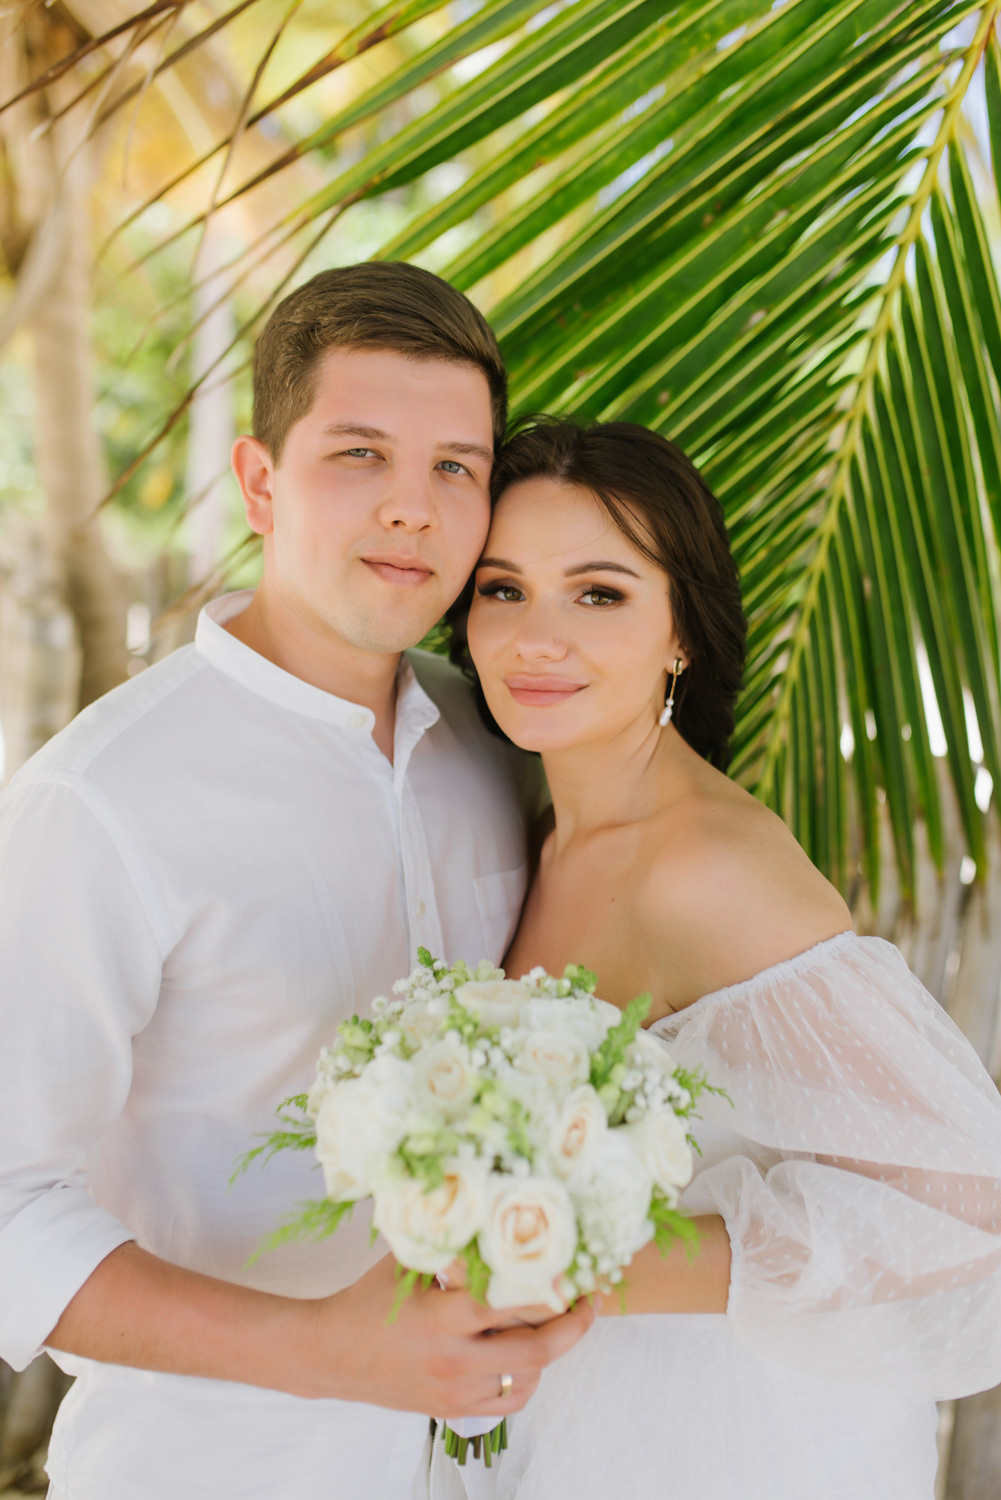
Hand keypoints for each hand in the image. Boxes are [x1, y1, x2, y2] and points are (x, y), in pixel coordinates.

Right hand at [302, 1254, 594, 1412]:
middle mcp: (453, 1360)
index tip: (578, 1271)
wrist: (331, 1356)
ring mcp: (456, 1392)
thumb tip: (490, 1201)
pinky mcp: (454, 1412)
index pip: (513, 1304)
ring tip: (562, 1320)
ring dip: (552, 1350)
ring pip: (529, 1377)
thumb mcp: (407, 1264)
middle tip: (592, 1300)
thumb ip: (450, 1241)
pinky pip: (511, 1400)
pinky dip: (529, 1377)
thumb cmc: (369, 1301)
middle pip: (538, 1349)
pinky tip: (528, 1353)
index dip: (553, 1288)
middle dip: (574, 1325)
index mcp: (441, 1318)